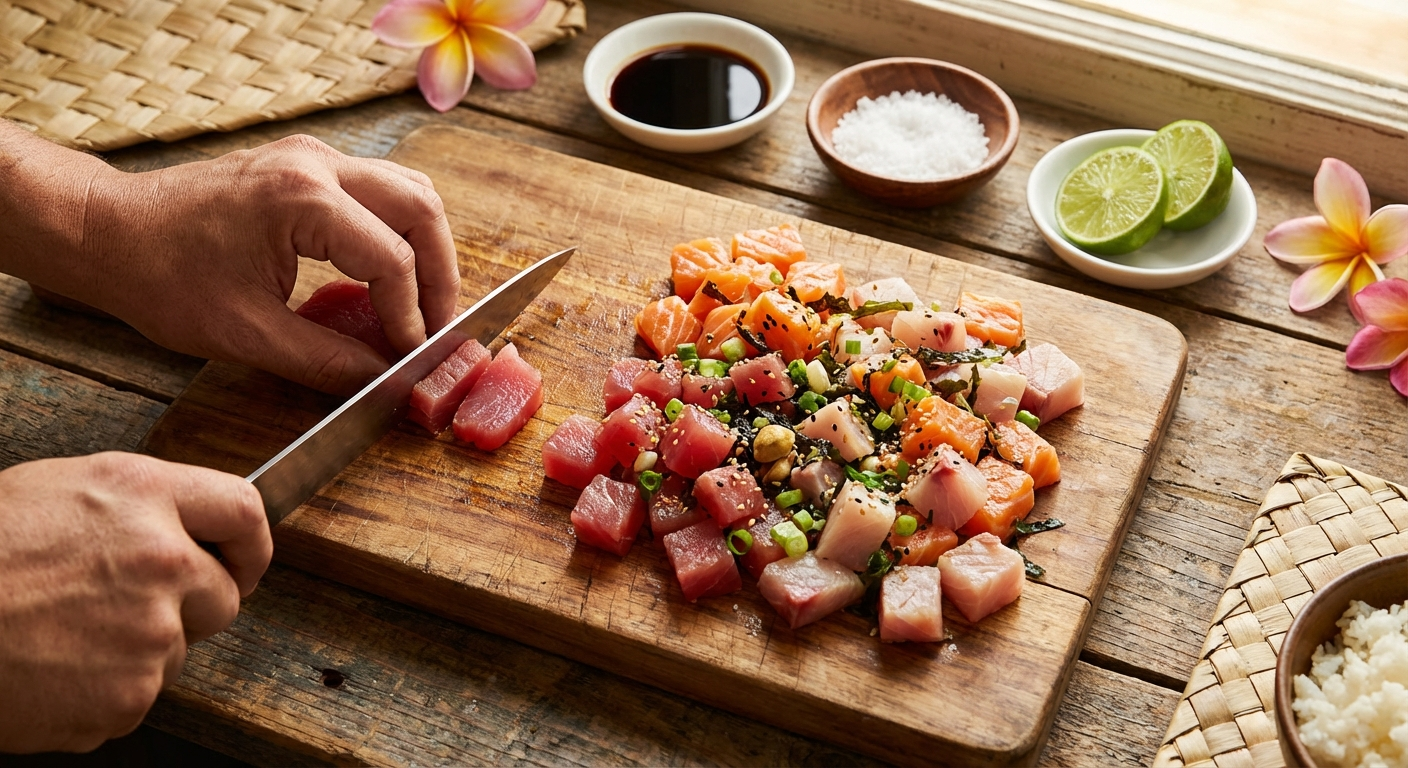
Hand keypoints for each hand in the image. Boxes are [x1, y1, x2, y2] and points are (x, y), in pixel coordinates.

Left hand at [0, 128, 459, 394]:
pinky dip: (399, 232)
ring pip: (409, 190)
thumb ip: (327, 362)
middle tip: (437, 327)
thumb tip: (385, 384)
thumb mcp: (247, 335)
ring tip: (422, 304)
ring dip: (426, 247)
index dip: (411, 316)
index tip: (411, 359)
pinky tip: (389, 277)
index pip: (392, 259)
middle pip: (422, 208)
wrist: (108, 232)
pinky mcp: (306, 164)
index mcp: (302, 200)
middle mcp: (317, 164)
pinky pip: (380, 190)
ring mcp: (313, 156)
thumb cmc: (162, 278)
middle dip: (439, 274)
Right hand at [0, 453, 271, 752]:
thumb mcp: (57, 490)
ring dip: (136, 652)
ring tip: (62, 635)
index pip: (244, 510)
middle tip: (119, 610)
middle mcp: (161, 558)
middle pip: (224, 597)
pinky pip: (136, 698)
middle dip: (188, 609)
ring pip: (176, 653)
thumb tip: (180, 528)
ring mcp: (150, 632)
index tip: (246, 563)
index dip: (252, 544)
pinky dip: (101, 694)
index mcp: (143, 495)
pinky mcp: (129, 694)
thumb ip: (135, 507)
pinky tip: (52, 670)